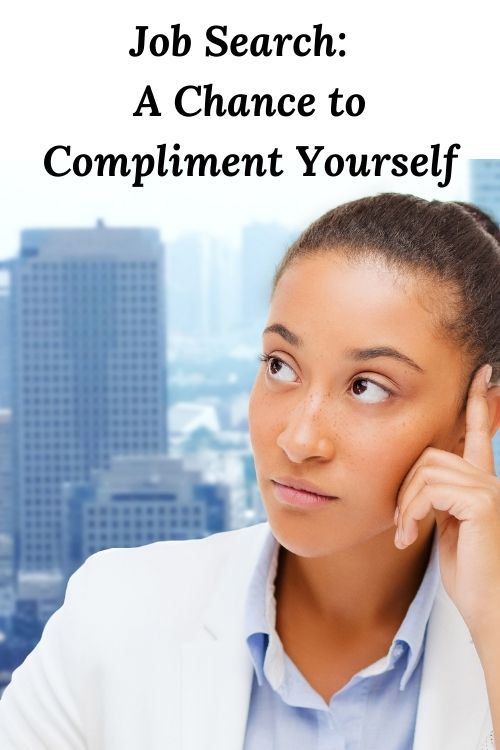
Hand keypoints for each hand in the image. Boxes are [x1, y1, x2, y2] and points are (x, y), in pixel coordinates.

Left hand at [394, 363, 499, 637]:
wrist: (489, 609)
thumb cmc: (469, 574)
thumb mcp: (446, 527)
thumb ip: (438, 498)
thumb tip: (421, 481)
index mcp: (480, 484)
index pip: (478, 434)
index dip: (478, 404)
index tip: (482, 375)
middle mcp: (488, 481)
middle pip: (429, 455)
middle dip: (405, 488)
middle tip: (401, 525)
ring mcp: (488, 489)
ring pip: (425, 471)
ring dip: (405, 505)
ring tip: (404, 534)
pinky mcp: (483, 502)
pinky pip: (429, 490)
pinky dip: (412, 513)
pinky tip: (408, 537)